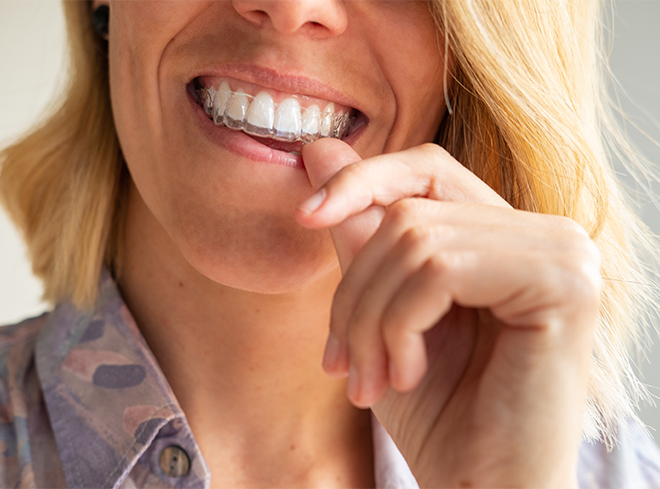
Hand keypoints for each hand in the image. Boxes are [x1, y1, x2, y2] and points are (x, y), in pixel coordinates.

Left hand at [296, 139, 599, 487]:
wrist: (483, 488)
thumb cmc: (438, 411)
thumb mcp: (380, 310)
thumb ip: (359, 229)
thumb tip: (321, 147)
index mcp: (507, 236)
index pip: (427, 169)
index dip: (362, 181)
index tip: (306, 215)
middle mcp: (547, 233)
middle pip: (409, 210)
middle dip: (355, 290)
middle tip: (340, 362)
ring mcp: (562, 253)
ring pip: (415, 239)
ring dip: (370, 318)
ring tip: (371, 378)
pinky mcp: (563, 283)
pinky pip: (438, 269)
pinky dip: (399, 325)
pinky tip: (408, 375)